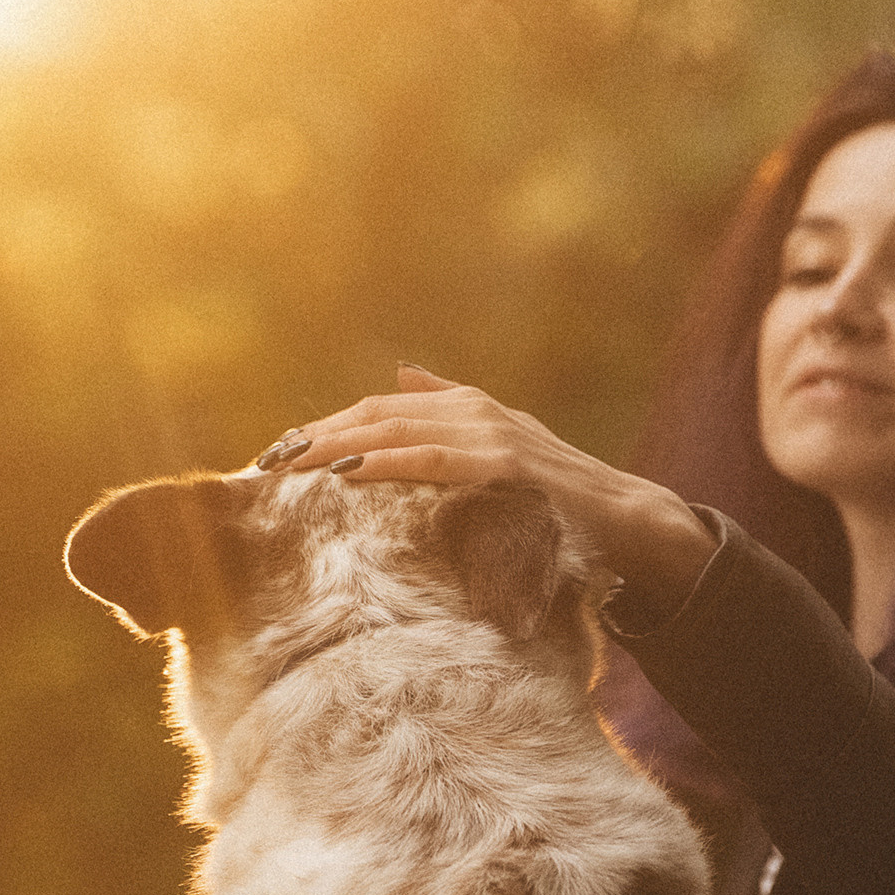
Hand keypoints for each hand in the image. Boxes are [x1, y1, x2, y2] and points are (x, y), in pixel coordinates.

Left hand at [269, 364, 717, 617]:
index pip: (376, 410)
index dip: (323, 427)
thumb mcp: (498, 446)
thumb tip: (403, 373)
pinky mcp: (507, 464)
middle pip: (375, 415)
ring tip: (289, 465)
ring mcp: (492, 432)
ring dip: (336, 446)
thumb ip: (448, 409)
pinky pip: (433, 460)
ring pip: (396, 431)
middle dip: (315, 436)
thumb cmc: (558, 495)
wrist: (630, 521)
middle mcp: (474, 410)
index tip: (275, 453)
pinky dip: (387, 463)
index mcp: (465, 406)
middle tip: (264, 462)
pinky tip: (347, 473)